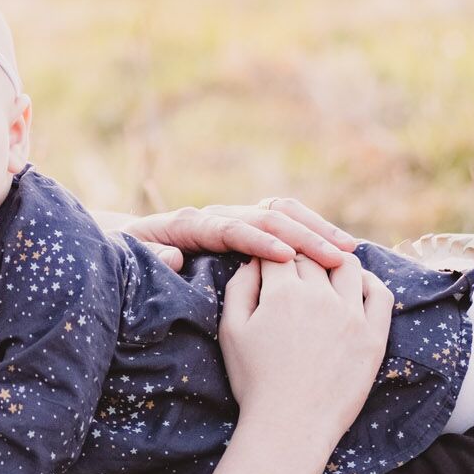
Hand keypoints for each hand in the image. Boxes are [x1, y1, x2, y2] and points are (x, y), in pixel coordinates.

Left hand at [121, 197, 357, 271]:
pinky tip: (337, 252)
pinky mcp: (244, 228)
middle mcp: (215, 215)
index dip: (260, 243)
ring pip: (280, 215)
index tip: (289, 257)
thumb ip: (150, 257)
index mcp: (189, 224)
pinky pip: (282, 224)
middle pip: (265, 217)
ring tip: (349, 250)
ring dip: (315, 229)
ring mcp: (232, 218)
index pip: (231, 229)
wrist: (125, 244)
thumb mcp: (132, 259)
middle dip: (303, 235)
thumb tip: (172, 255)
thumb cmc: (127, 258)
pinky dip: (309, 232)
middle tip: (338, 257)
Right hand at [216, 254, 391, 437]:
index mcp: (282, 292)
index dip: (272, 255)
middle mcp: (320, 297)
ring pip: (347, 266)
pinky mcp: (373, 337)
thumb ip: (239, 287)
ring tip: (325, 272)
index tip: (269, 265)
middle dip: (299, 258)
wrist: (290, 425)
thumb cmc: (255, 381)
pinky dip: (369, 282)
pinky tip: (356, 286)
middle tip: (292, 272)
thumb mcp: (231, 330)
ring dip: (333, 262)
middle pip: (311, 257)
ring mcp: (351, 316)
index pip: (280, 253)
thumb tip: (255, 260)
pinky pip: (380, 294)